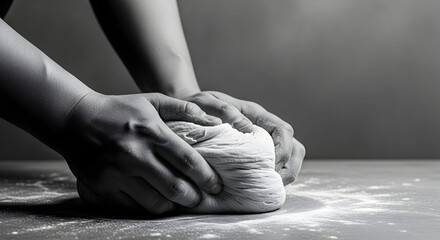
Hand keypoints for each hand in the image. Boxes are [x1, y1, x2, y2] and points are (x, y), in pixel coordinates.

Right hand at [59, 92, 222, 214]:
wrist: (75, 120)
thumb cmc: (120, 110)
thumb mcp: (152, 101)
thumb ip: (184, 109)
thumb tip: (215, 122)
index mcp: (151, 132)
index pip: (188, 161)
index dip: (207, 177)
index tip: (215, 185)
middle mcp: (134, 154)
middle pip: (174, 187)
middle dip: (192, 198)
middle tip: (198, 198)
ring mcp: (116, 173)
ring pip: (154, 203)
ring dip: (171, 206)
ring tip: (177, 201)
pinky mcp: (102, 187)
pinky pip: (132, 207)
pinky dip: (147, 207)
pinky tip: (154, 200)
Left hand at [181, 91, 304, 184]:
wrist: (188, 109)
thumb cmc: (197, 105)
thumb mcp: (207, 102)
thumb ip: (225, 111)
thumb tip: (245, 127)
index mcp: (256, 114)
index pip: (283, 130)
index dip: (283, 150)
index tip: (270, 166)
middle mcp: (264, 127)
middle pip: (294, 147)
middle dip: (290, 167)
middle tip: (273, 184)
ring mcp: (263, 140)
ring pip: (290, 158)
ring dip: (285, 174)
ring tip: (269, 188)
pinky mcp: (255, 153)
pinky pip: (274, 166)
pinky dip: (272, 177)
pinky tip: (259, 187)